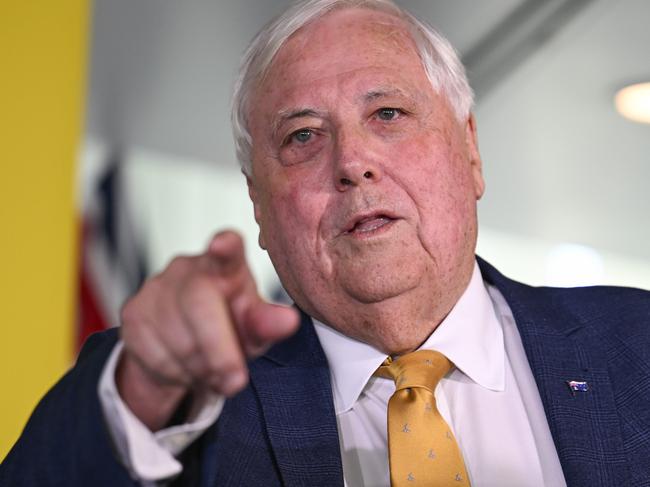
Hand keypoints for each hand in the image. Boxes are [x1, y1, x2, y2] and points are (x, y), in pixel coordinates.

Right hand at [116, 230, 298, 430]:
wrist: (185, 345)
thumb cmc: (230, 325)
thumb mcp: (254, 328)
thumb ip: (269, 323)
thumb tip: (288, 321)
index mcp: (226, 266)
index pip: (228, 249)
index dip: (225, 246)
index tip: (222, 245)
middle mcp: (188, 268)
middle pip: (199, 302)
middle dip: (218, 349)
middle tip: (235, 381)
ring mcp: (156, 287)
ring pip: (176, 335)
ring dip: (199, 367)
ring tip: (212, 373)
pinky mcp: (133, 311)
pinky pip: (154, 352)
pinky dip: (175, 372)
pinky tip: (186, 368)